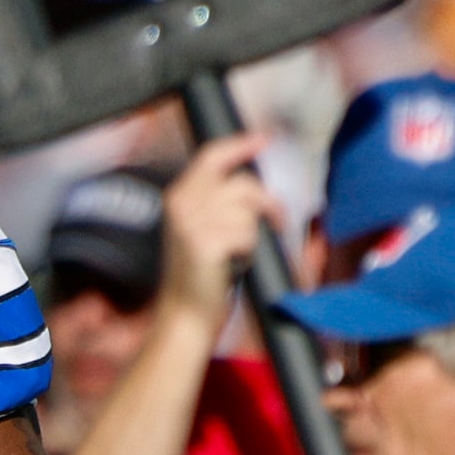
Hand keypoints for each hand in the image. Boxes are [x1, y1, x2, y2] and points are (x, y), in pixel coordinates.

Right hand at [156, 135, 279, 326]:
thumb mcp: (202, 228)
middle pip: (242, 182)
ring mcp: (192, 222)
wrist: (185, 315)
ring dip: (254, 233)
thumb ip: (218, 201)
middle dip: (266, 203)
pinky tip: (235, 264)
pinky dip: (249, 251)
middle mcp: (182, 203)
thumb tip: (253, 182)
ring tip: (239, 253)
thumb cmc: (201, 276)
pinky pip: (248, 233)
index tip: (264, 139)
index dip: (241, 144)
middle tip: (276, 221)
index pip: (213, 155)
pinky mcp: (206, 242)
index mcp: (179, 195)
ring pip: (248, 210)